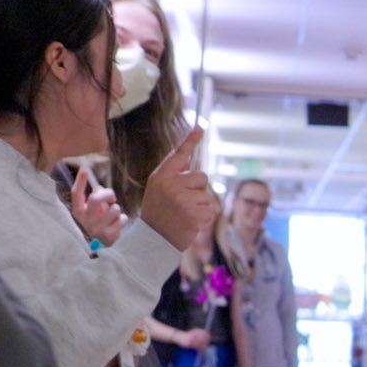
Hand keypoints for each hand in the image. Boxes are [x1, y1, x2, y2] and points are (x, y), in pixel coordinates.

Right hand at [68, 178, 126, 243]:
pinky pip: (122, 218)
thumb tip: (100, 188)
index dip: (80, 181)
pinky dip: (122, 219)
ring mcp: (96, 228)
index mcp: (79, 211)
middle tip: (111, 197)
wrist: (100, 243)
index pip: (76, 194)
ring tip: (112, 215)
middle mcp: (85, 220)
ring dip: (116, 209)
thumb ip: (95, 198)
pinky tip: (116, 224)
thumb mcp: (92, 209)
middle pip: (95, 198)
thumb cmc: (97, 221)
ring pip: (114, 209)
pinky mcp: (108, 235)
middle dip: (107, 193)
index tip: (84, 169)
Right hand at [135, 128, 216, 252]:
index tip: (201, 127)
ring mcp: (182, 199)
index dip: (190, 141)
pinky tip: (190, 222)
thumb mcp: (158, 189)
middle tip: (182, 203)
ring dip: (201, 206)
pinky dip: (204, 218)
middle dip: (198, 190)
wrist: (155, 238)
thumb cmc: (158, 212)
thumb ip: (173, 175)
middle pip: (202, 177)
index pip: (179, 154)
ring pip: (208, 195)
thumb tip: (191, 161)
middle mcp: (171, 184)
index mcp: (161, 176)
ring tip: (185, 214)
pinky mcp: (194, 214)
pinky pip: (211, 210)